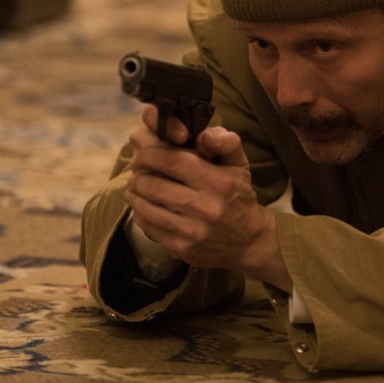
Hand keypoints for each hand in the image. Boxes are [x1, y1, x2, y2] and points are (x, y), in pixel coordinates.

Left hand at [125, 106, 292, 290]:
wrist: (249, 241)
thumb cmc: (239, 196)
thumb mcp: (239, 164)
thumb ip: (225, 142)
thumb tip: (204, 134)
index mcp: (220, 183)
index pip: (173, 161)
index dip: (150, 155)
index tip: (143, 154)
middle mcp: (206, 208)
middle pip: (153, 185)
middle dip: (138, 174)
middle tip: (137, 170)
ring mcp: (192, 231)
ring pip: (146, 207)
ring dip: (134, 193)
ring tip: (136, 186)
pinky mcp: (181, 248)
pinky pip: (148, 227)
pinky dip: (140, 213)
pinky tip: (143, 206)